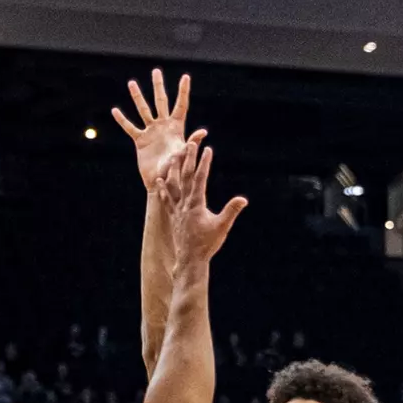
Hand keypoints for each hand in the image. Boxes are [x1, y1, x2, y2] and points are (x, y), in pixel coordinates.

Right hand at [113, 69, 203, 193]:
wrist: (161, 182)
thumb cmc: (176, 170)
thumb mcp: (184, 155)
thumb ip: (191, 142)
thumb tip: (202, 132)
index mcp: (176, 127)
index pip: (180, 105)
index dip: (183, 91)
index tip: (185, 76)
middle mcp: (163, 126)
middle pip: (160, 101)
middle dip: (158, 86)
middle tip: (156, 71)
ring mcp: (151, 132)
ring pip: (143, 110)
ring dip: (137, 97)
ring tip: (131, 83)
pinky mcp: (140, 140)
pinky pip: (130, 127)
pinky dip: (123, 120)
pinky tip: (115, 111)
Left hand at [157, 135, 246, 266]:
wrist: (190, 259)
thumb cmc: (207, 244)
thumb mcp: (222, 226)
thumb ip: (231, 211)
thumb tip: (243, 199)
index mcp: (196, 204)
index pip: (200, 179)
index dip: (204, 163)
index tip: (207, 149)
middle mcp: (184, 204)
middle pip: (185, 177)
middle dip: (188, 159)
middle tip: (189, 143)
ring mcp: (177, 209)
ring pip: (173, 185)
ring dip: (173, 169)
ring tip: (172, 155)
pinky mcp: (173, 216)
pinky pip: (166, 199)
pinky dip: (162, 189)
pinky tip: (158, 181)